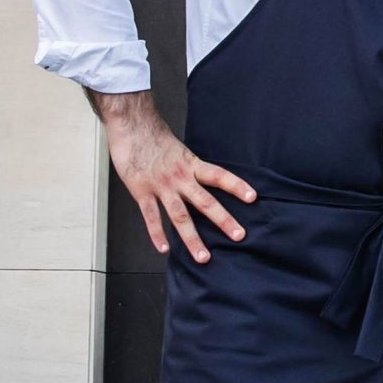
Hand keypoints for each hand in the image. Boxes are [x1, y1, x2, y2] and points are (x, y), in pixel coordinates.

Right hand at [89, 90, 255, 262]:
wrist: (129, 124)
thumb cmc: (152, 135)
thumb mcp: (179, 149)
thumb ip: (189, 166)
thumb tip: (201, 177)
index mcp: (191, 165)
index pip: (219, 176)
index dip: (236, 186)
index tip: (253, 197)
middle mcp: (180, 178)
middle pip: (205, 202)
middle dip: (223, 220)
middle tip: (239, 236)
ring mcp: (161, 186)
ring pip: (180, 217)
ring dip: (192, 239)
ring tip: (204, 257)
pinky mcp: (141, 191)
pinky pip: (151, 216)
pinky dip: (157, 234)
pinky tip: (164, 249)